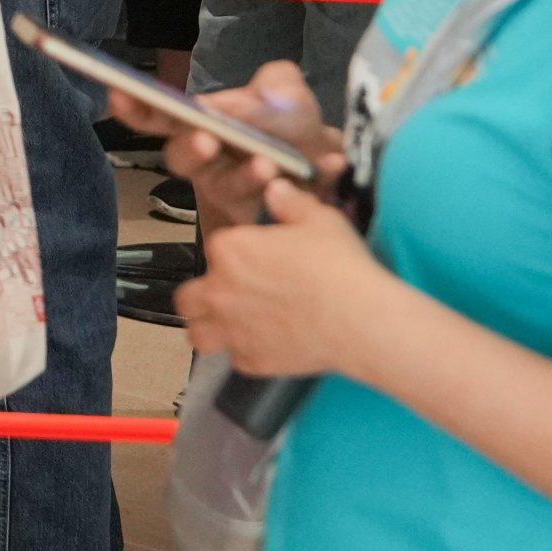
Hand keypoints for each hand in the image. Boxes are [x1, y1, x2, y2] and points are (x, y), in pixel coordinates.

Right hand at [148, 61, 339, 230]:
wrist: (332, 167)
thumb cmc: (293, 129)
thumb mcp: (287, 93)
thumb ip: (275, 84)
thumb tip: (254, 99)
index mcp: (202, 126)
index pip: (159, 117)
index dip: (137, 108)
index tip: (121, 96)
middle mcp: (208, 164)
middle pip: (180, 159)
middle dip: (191, 149)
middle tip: (208, 139)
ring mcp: (233, 196)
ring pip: (224, 189)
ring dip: (244, 176)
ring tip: (270, 164)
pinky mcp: (264, 223)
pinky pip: (279, 209)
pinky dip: (312, 185)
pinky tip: (332, 165)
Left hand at [176, 174, 395, 379]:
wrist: (362, 320)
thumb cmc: (340, 267)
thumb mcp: (320, 219)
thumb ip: (290, 202)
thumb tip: (275, 189)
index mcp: (228, 249)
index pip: (216, 248)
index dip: (236, 254)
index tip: (257, 260)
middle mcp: (218, 290)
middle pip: (189, 296)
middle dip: (205, 294)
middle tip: (233, 295)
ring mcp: (231, 329)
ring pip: (197, 333)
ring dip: (211, 328)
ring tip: (233, 325)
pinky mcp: (250, 361)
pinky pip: (234, 359)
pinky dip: (245, 353)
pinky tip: (266, 345)